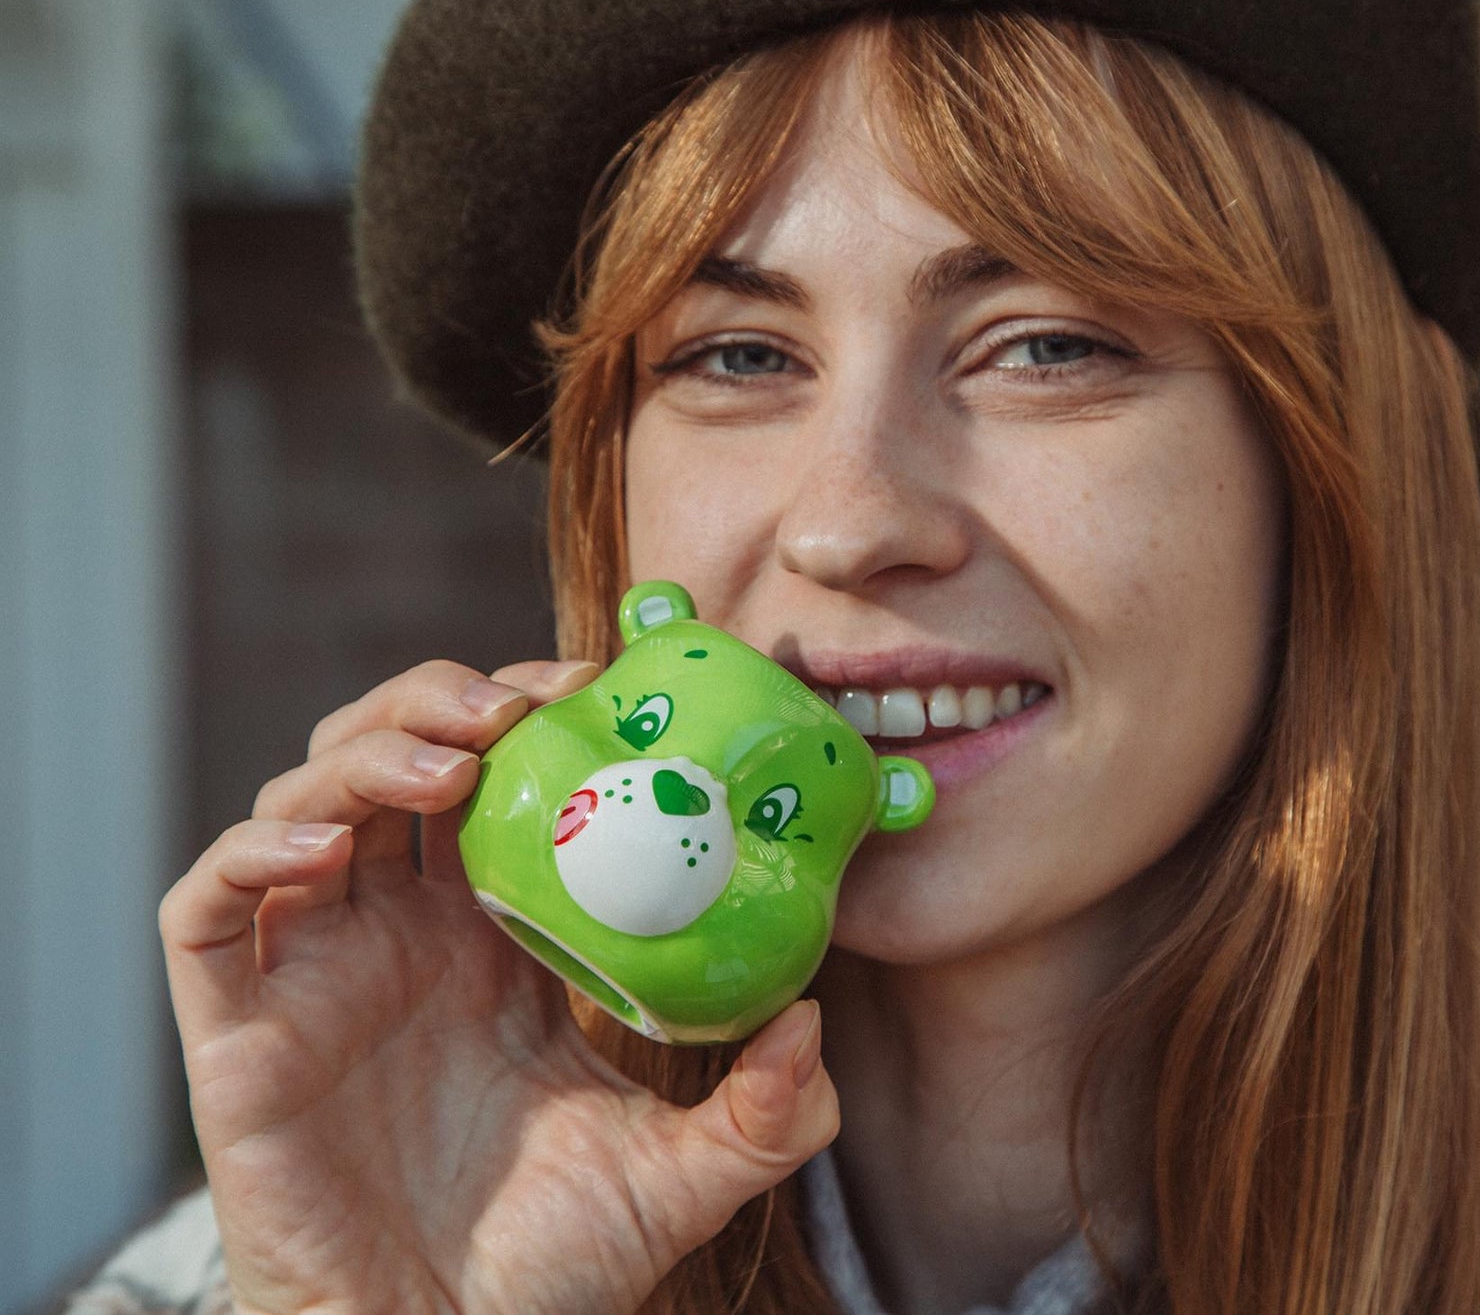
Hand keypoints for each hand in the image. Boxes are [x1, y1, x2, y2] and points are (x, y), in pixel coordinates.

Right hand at [159, 658, 838, 1314]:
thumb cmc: (552, 1269)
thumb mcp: (683, 1177)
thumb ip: (769, 1112)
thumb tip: (817, 1022)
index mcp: (492, 938)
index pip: (493, 778)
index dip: (527, 710)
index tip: (596, 683)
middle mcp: (399, 935)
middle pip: (389, 757)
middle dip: (439, 701)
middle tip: (515, 708)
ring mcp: (314, 976)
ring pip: (300, 803)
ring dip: (364, 753)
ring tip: (450, 768)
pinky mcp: (237, 1033)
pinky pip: (203, 914)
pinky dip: (247, 856)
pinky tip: (321, 850)